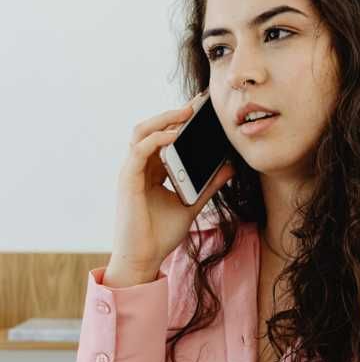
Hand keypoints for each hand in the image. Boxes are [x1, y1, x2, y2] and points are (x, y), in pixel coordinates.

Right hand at [106, 94, 235, 287]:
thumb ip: (208, 184)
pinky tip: (175, 136)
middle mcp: (139, 167)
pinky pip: (139, 151)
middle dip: (173, 114)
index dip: (178, 121)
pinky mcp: (127, 180)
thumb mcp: (192, 203)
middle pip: (151, 129)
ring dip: (164, 120)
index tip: (201, 109)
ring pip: (142, 133)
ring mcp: (131, 172)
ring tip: (187, 113)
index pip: (163, 137)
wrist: (144, 258)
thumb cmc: (161, 233)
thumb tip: (230, 167)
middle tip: (198, 104)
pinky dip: (157, 140)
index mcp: (151, 170)